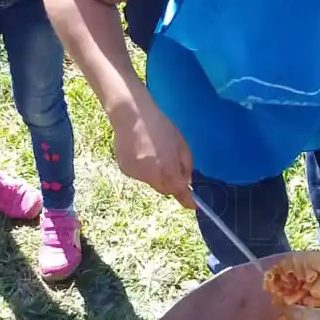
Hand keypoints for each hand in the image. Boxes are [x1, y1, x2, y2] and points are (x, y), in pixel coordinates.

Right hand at [112, 92, 194, 208]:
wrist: (131, 115)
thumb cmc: (160, 126)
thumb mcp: (181, 144)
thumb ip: (186, 166)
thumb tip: (186, 181)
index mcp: (168, 168)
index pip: (179, 191)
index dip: (188, 200)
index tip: (194, 204)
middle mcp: (151, 176)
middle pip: (165, 189)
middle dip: (171, 183)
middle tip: (171, 165)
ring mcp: (136, 174)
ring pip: (152, 182)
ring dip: (156, 174)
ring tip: (153, 152)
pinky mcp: (125, 170)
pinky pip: (140, 175)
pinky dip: (144, 169)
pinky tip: (141, 152)